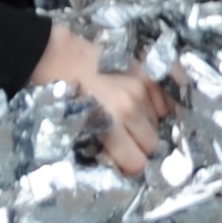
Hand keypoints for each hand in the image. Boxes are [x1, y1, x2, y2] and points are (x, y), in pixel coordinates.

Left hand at [33, 25, 164, 174]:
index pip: (137, 162)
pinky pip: (164, 100)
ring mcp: (140, 88)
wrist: (57, 57)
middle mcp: (131, 107)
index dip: (129, 165)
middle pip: (152, 144)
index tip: (122, 161)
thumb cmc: (61, 97)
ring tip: (126, 117)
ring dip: (145, 125)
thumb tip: (121, 165)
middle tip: (124, 139)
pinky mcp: (145, 72)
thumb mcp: (74, 130)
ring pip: (157, 122)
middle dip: (139, 146)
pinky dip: (155, 106)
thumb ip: (102, 150)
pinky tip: (140, 104)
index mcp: (110, 125)